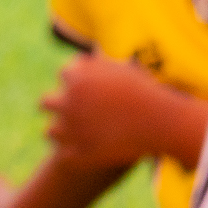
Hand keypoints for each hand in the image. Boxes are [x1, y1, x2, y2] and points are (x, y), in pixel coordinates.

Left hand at [44, 52, 202, 168]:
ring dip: (61, 134)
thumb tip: (92, 52)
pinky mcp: (80, 152)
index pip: (64, 77)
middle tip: (71, 112)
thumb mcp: (122, 68)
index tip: (85, 90)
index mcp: (74, 78)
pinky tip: (87, 153)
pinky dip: (73, 155)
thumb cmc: (147, 92)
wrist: (161, 121)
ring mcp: (72, 128)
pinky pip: (65, 155)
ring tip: (74, 136)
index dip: (75, 83)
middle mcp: (67, 102)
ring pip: (51, 132)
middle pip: (46, 103)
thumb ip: (101, 61)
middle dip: (56, 106)